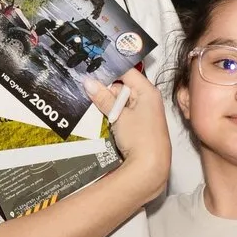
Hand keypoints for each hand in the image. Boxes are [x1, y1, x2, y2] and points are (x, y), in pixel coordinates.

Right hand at [84, 69, 170, 200]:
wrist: (150, 167)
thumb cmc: (140, 138)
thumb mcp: (119, 116)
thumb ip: (104, 98)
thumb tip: (89, 82)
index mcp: (148, 91)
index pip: (127, 72)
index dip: (109, 70)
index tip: (90, 69)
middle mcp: (149, 99)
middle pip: (123, 86)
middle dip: (106, 89)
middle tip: (87, 88)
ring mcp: (145, 113)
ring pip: (122, 101)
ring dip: (108, 103)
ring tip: (90, 101)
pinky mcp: (140, 126)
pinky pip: (123, 113)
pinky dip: (113, 114)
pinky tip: (101, 116)